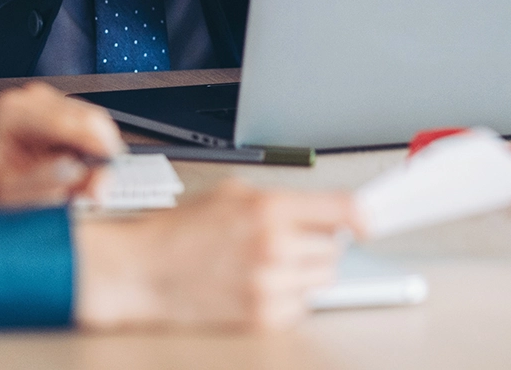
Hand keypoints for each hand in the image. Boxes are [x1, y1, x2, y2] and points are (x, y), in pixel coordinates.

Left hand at [0, 83, 123, 215]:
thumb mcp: (7, 196)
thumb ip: (42, 183)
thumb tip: (75, 168)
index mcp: (11, 114)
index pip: (66, 120)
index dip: (95, 144)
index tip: (110, 168)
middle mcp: (29, 100)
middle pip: (88, 118)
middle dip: (100, 155)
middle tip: (97, 190)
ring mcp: (44, 103)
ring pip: (94, 123)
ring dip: (97, 156)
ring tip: (82, 188)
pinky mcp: (57, 112)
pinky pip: (90, 129)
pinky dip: (91, 154)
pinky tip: (76, 174)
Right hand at [74, 181, 358, 330]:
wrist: (141, 272)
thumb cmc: (180, 232)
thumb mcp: (232, 194)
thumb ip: (283, 201)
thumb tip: (327, 210)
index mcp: (269, 208)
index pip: (343, 210)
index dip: (362, 216)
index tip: (369, 223)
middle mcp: (274, 246)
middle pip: (334, 250)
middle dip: (317, 245)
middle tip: (290, 242)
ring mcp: (269, 285)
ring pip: (322, 280)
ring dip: (304, 272)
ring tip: (267, 264)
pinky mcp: (262, 317)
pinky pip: (301, 306)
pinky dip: (288, 298)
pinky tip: (257, 285)